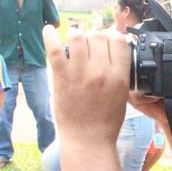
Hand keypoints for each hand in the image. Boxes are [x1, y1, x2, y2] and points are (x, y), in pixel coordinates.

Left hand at [44, 25, 129, 144]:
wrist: (88, 140)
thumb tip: (115, 49)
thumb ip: (120, 72)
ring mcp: (80, 74)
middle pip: (98, 36)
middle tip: (90, 45)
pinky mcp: (61, 77)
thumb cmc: (106, 121)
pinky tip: (49, 30)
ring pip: (78, 36)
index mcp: (120, 77)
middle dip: (94, 36)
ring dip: (77, 35)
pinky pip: (55, 48)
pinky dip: (50, 36)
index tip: (108, 40)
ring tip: (75, 42)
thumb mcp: (122, 95)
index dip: (113, 36)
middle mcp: (101, 72)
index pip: (119, 41)